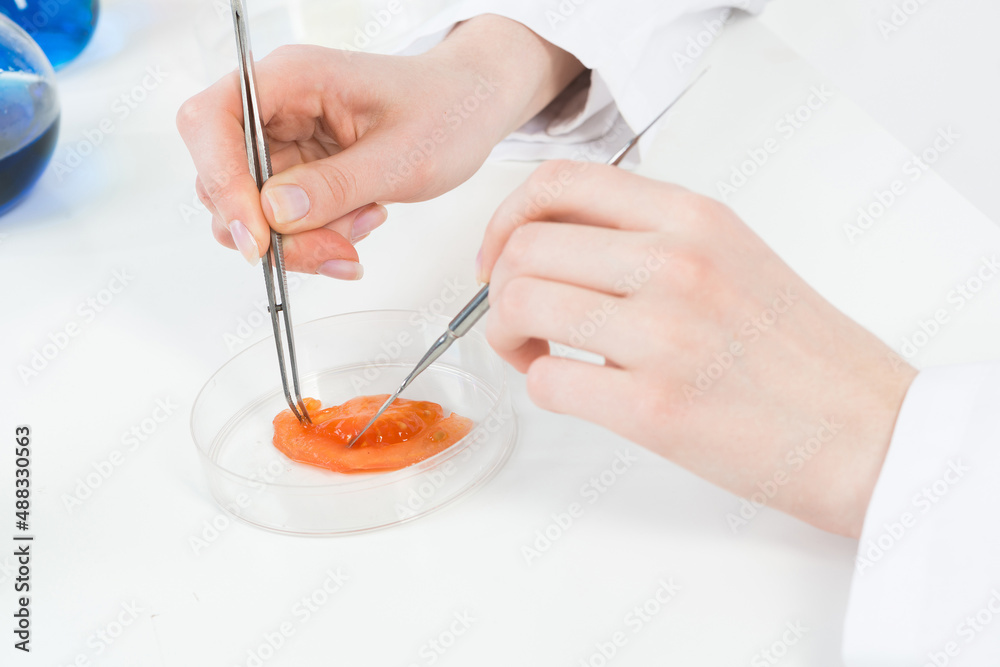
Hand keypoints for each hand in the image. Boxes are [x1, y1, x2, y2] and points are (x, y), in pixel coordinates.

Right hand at [176, 15, 582, 278]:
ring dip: (302, 238)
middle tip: (334, 249)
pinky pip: (285, 219)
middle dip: (275, 229)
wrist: (472, 107)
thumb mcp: (401, 157)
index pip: (212, 121)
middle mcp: (277, 107)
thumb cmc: (447, 109)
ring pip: (255, 210)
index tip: (256, 236)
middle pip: (226, 177)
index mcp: (292, 78)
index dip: (220, 181)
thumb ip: (336, 186)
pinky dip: (318, 237)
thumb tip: (275, 211)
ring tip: (363, 225)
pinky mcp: (300, 171)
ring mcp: (286, 141)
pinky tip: (362, 222)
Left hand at [478, 162, 917, 537]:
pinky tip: (574, 389)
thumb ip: (647, 234)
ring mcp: (664, 333)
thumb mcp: (731, 253)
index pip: (559, 182)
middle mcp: (676, 262)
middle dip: (498, 288)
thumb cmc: (797, 350)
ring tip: (539, 354)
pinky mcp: (654, 407)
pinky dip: (539, 386)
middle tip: (519, 318)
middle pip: (525, 247)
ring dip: (507, 336)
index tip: (500, 254)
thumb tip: (551, 239)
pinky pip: (545, 382)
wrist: (864, 429)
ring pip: (520, 306)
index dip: (506, 217)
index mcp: (693, 217)